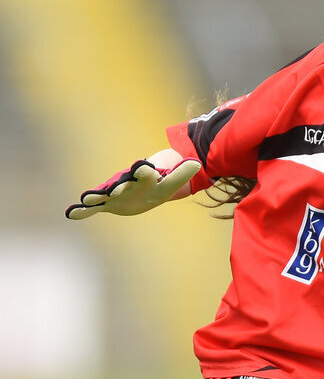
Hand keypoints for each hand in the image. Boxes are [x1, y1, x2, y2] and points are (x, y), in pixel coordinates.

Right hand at [65, 158, 200, 219]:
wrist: (144, 189)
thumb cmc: (160, 186)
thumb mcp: (172, 183)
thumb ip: (182, 174)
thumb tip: (198, 164)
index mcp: (144, 178)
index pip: (145, 173)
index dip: (145, 172)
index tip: (145, 169)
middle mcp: (127, 184)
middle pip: (122, 184)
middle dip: (119, 187)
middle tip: (114, 189)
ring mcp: (115, 194)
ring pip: (104, 194)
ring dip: (96, 196)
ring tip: (87, 199)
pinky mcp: (107, 204)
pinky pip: (92, 208)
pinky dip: (82, 211)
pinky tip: (70, 213)